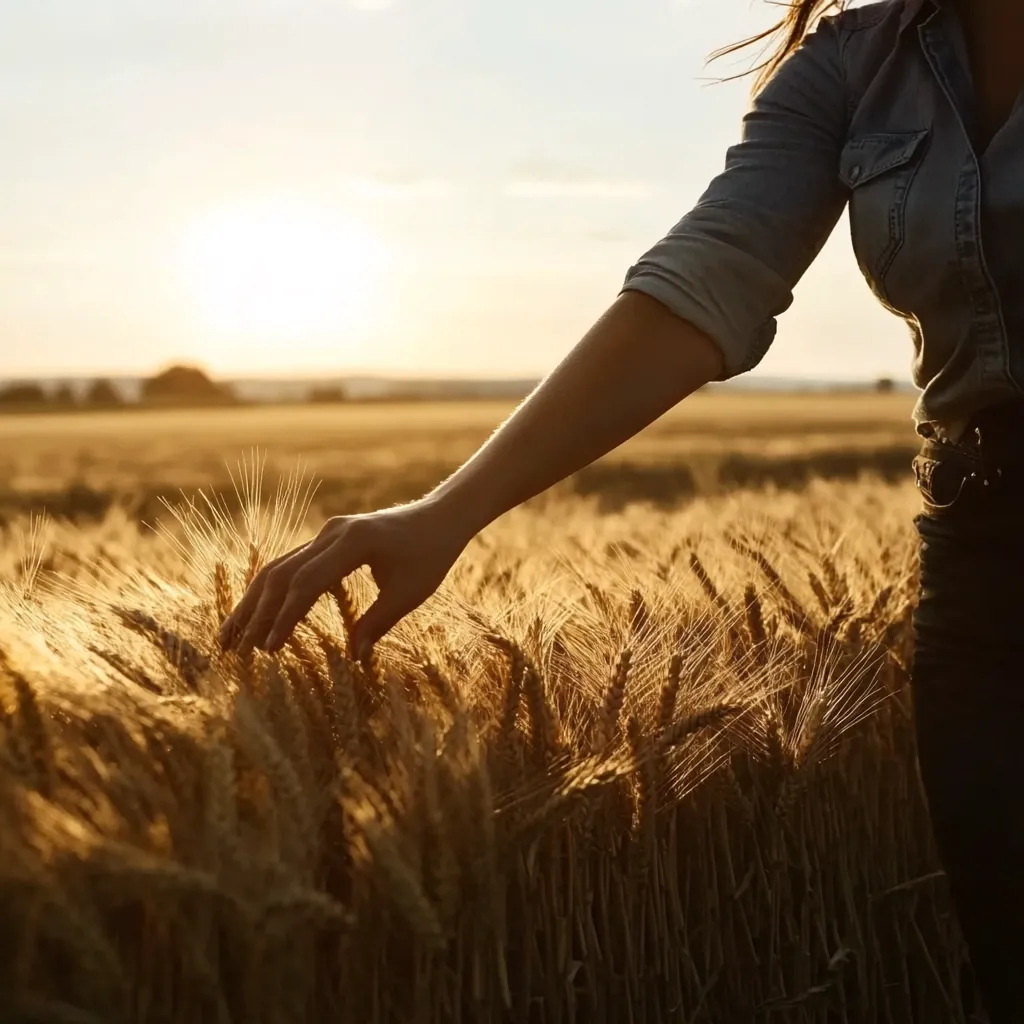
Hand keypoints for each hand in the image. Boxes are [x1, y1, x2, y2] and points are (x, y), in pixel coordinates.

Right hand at [218, 498, 468, 656]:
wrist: (440, 516)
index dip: (285, 617)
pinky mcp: (327, 538)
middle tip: (232, 651)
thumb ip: (378, 623)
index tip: (268, 649)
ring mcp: (326, 533)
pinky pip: (291, 564)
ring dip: (253, 603)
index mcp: (352, 543)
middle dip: (254, 614)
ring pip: (278, 568)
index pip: (306, 583)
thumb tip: (353, 658)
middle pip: (280, 574)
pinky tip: (254, 616)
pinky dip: (271, 592)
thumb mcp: (410, 594)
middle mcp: (331, 533)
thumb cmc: (431, 555)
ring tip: (227, 637)